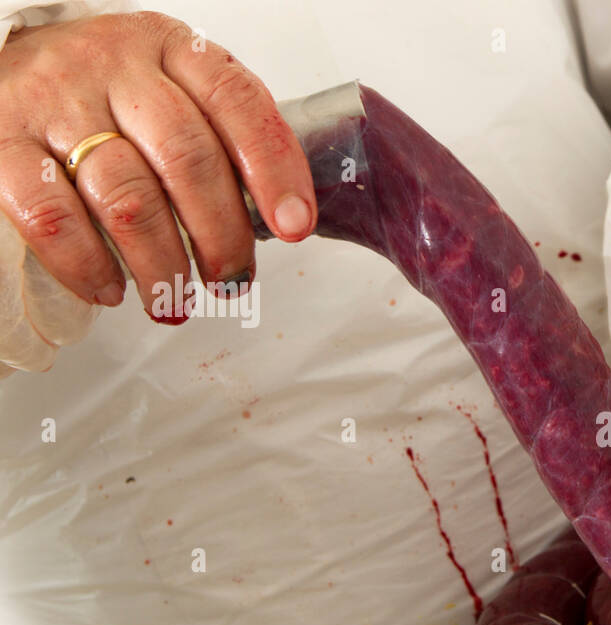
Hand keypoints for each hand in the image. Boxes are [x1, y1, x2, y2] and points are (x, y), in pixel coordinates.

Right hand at [0, 12, 315, 353]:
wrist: (7, 62)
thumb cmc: (110, 95)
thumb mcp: (176, 92)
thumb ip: (225, 139)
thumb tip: (282, 220)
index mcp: (172, 51)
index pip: (236, 101)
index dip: (274, 168)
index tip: (296, 226)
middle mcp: (114, 68)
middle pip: (186, 158)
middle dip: (221, 236)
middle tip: (232, 281)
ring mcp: (55, 103)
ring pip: (126, 197)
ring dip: (161, 265)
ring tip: (175, 301)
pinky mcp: (2, 141)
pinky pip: (50, 214)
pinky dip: (87, 264)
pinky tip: (110, 290)